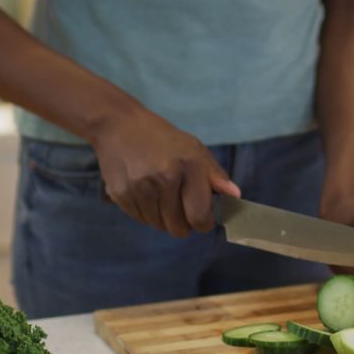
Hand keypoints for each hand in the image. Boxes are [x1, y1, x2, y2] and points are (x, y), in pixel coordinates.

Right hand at [92, 105, 239, 236]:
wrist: (118, 125)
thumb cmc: (162, 139)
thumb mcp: (193, 149)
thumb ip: (215, 175)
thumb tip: (235, 196)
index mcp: (190, 165)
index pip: (200, 217)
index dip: (203, 223)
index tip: (202, 217)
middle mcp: (165, 177)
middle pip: (179, 229)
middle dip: (183, 223)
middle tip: (180, 206)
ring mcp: (141, 187)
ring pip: (158, 226)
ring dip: (162, 218)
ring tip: (159, 193)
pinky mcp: (121, 194)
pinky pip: (140, 219)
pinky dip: (145, 212)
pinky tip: (143, 191)